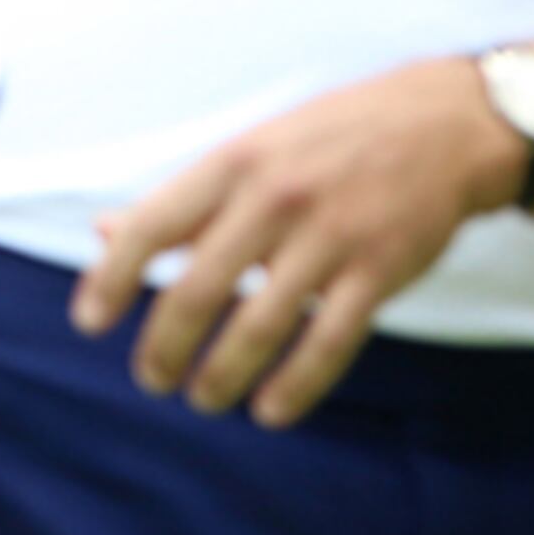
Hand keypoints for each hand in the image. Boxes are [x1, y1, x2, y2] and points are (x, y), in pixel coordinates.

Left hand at [68, 54, 521, 427]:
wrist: (444, 124)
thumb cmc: (331, 139)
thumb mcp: (251, 150)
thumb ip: (182, 200)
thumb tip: (106, 232)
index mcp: (234, 162)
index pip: (154, 226)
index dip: (113, 278)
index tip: (89, 322)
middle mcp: (275, 197)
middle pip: (198, 290)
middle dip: (164, 347)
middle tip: (152, 379)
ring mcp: (330, 235)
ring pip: (258, 326)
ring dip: (221, 376)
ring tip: (204, 398)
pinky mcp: (378, 270)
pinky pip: (327, 343)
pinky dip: (294, 386)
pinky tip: (270, 409)